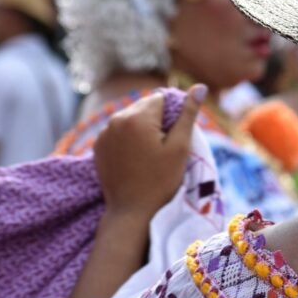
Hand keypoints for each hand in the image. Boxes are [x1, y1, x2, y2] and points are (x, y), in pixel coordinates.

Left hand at [94, 85, 206, 233]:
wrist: (131, 212)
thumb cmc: (161, 181)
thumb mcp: (180, 147)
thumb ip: (188, 114)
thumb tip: (201, 86)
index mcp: (137, 117)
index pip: (162, 98)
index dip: (174, 115)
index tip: (176, 137)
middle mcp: (116, 119)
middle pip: (145, 107)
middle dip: (157, 120)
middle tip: (165, 147)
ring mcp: (103, 133)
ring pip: (131, 119)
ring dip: (143, 129)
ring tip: (150, 155)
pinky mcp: (97, 146)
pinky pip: (118, 132)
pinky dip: (129, 139)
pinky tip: (136, 159)